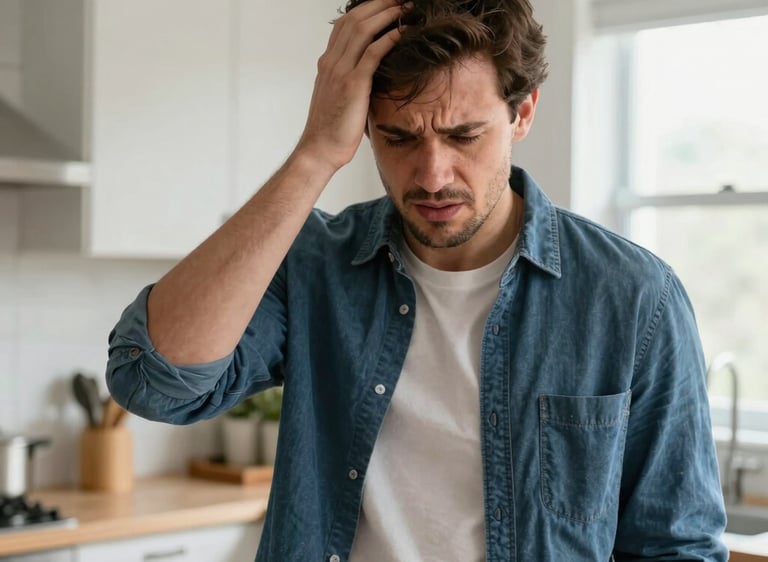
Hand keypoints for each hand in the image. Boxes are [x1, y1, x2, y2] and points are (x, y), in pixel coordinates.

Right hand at [296, 0, 406, 172]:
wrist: (320, 149)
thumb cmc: (332, 130)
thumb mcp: (339, 98)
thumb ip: (351, 82)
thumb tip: (372, 78)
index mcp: (327, 63)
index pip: (344, 24)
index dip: (366, 9)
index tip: (386, 5)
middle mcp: (331, 62)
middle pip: (354, 18)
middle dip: (380, 4)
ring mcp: (340, 71)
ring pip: (363, 29)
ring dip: (387, 14)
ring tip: (406, 8)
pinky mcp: (352, 84)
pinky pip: (372, 53)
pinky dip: (389, 38)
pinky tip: (403, 32)